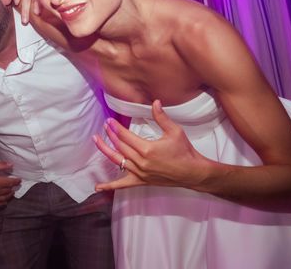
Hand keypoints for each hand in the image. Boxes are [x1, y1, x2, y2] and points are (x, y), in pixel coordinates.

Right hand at [0, 162, 21, 207]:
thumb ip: (1, 166)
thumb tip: (12, 165)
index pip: (10, 183)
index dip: (16, 181)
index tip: (19, 180)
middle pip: (8, 191)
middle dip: (13, 187)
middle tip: (15, 185)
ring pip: (4, 198)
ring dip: (9, 195)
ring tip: (12, 192)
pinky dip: (2, 203)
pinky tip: (5, 201)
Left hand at [93, 100, 208, 191]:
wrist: (193, 172)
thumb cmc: (185, 152)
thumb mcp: (174, 131)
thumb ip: (161, 117)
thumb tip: (155, 102)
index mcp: (147, 149)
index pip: (125, 136)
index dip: (116, 127)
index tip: (109, 121)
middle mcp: (141, 162)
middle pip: (120, 146)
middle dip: (110, 134)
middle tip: (105, 126)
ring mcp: (140, 173)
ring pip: (117, 160)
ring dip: (105, 150)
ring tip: (97, 140)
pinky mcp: (141, 181)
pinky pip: (122, 185)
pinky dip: (109, 186)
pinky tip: (98, 186)